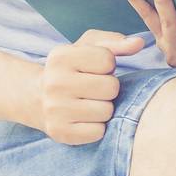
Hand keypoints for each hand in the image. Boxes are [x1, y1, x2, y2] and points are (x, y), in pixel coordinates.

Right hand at [38, 29, 145, 144]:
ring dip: (104, 108)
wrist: (36, 98)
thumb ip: (115, 43)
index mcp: (60, 56)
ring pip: (107, 111)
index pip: (107, 60)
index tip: (93, 70)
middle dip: (108, 89)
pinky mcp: (60, 132)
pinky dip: (96, 127)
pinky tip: (84, 119)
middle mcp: (54, 82)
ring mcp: (55, 109)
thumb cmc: (71, 70)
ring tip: (89, 103)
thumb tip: (139, 43)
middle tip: (94, 90)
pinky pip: (98, 132)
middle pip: (111, 87)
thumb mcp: (87, 48)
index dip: (107, 66)